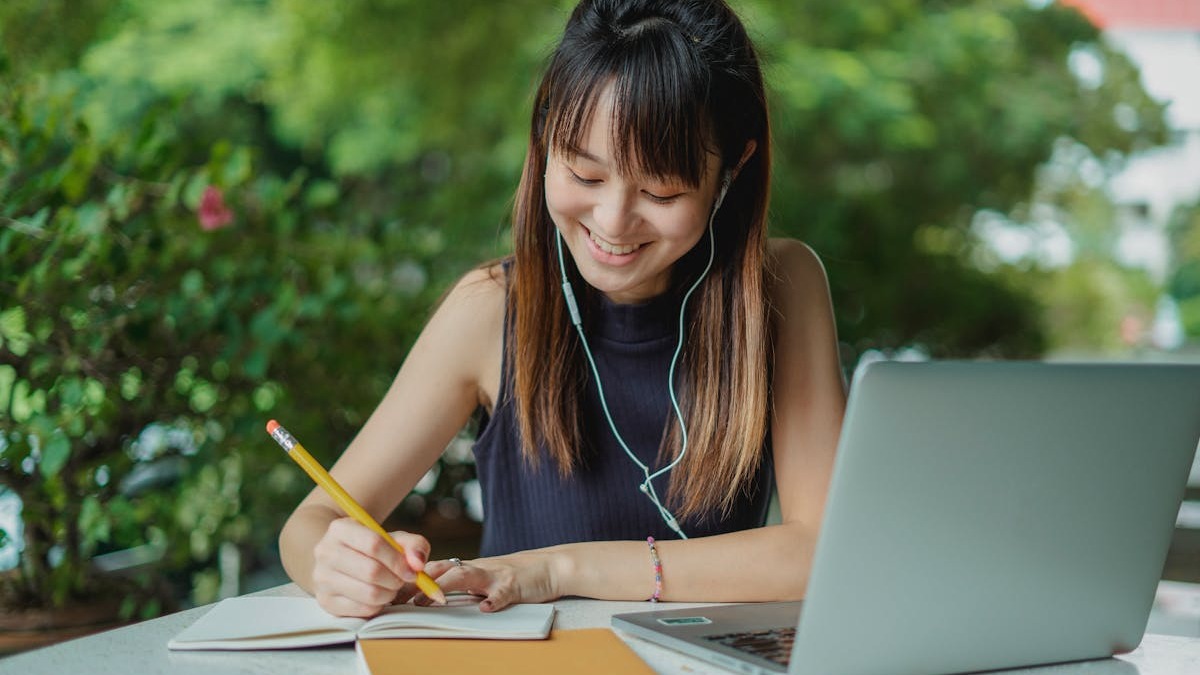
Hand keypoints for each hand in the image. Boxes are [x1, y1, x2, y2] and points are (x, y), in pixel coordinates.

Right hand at [310, 517, 430, 617]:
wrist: (340, 562)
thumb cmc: (371, 549)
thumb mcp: (393, 539)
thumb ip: (414, 545)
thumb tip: (418, 563)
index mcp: (340, 529)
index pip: (374, 544)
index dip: (398, 560)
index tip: (413, 570)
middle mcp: (325, 552)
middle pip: (371, 571)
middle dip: (396, 579)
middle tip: (402, 580)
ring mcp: (322, 579)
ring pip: (369, 593)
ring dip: (389, 593)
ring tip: (392, 587)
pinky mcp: (326, 602)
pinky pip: (363, 610)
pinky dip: (378, 605)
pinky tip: (379, 596)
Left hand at [409, 551, 560, 611]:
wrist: (551, 566)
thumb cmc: (517, 575)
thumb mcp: (486, 578)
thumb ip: (463, 585)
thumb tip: (432, 597)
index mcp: (470, 568)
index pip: (435, 569)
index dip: (413, 579)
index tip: (391, 591)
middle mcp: (479, 568)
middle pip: (443, 570)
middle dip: (419, 583)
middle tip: (398, 598)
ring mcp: (496, 575)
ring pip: (465, 576)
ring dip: (444, 588)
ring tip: (428, 602)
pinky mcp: (514, 585)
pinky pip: (502, 593)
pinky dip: (493, 600)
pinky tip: (485, 609)